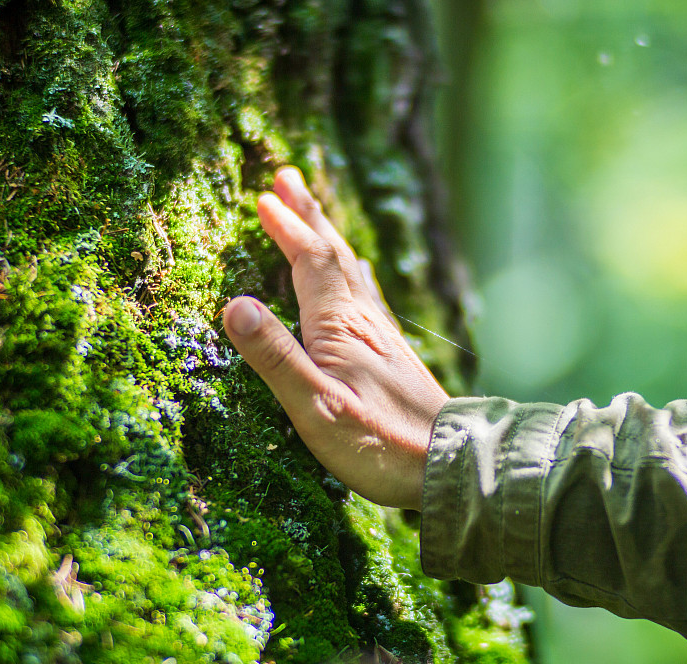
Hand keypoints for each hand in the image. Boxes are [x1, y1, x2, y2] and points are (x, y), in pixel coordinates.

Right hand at [223, 167, 448, 509]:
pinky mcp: (394, 355)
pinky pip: (366, 296)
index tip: (264, 199)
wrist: (450, 463)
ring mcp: (383, 337)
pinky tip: (358, 278)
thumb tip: (235, 306)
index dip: (288, 229)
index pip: (310, 262)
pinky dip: (351, 273)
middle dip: (310, 216)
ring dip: (329, 239)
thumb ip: (277, 358)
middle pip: (334, 255)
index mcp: (340, 327)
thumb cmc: (380, 443)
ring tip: (316, 216)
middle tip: (288, 177)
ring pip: (351, 272)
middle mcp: (365, 321)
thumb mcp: (317, 408)